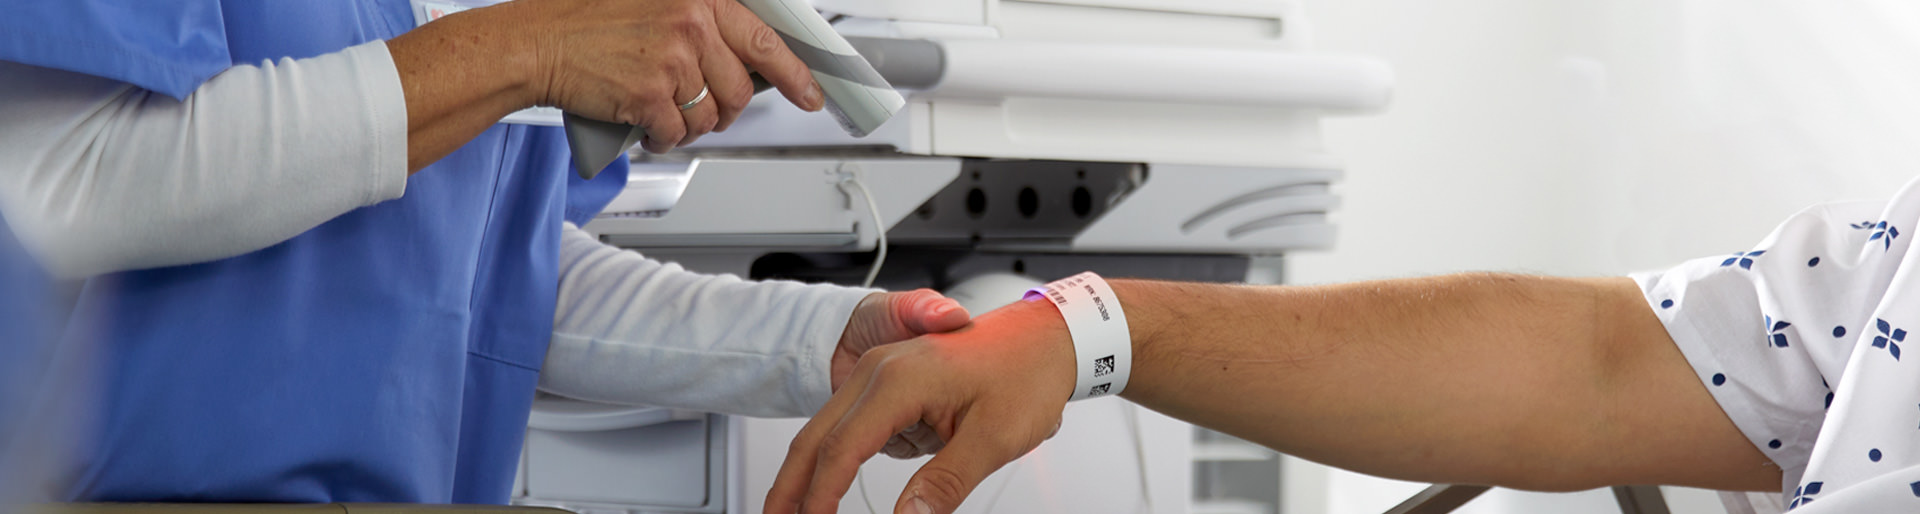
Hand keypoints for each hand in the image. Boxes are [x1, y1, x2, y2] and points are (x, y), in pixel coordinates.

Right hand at [506, 0, 822, 151]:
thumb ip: (702, 25)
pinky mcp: (650, 94)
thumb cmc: (588, 22)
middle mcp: (691, 22)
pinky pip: (677, 133)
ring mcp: (672, 60)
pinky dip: (663, 138)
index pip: (767, 41)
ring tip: (665, 112)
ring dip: (691, 125)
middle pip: (739, 90)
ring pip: (710, 116)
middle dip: (727, 110)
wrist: (538, 43)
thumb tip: (742, 60)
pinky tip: (646, 124)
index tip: (812, 93)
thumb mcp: (656, 3)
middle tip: (707, 111)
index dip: (797, 74)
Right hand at [772, 300, 1077, 513]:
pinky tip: (830, 485)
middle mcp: (879, 370)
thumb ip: (946, 482)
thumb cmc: (1027, 372)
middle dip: (790, 487)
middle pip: (815, 437)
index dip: (821, 497)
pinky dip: (831, 454)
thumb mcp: (995, 437)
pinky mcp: (889, 380)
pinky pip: (846, 421)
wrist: (1048, 337)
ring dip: (806, 472)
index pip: (841, 449)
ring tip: (794, 512)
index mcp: (898, 380)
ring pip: (824, 428)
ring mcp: (880, 372)